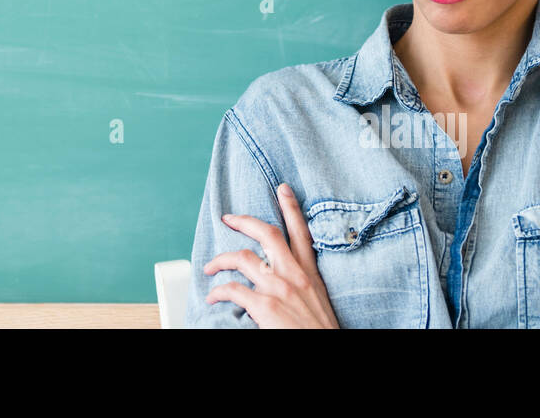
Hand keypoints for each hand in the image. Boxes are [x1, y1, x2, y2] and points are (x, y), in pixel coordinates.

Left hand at [203, 182, 338, 327]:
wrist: (329, 350)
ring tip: (210, 267)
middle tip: (228, 218)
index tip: (282, 188)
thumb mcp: (318, 300)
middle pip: (267, 234)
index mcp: (310, 275)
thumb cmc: (320, 331)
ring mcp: (279, 289)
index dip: (291, 208)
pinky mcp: (265, 306)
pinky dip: (218, 292)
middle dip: (244, 221)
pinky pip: (233, 290)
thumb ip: (303, 285)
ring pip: (242, 257)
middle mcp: (294, 276)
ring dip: (221, 260)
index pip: (301, 233)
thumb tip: (284, 280)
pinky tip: (213, 298)